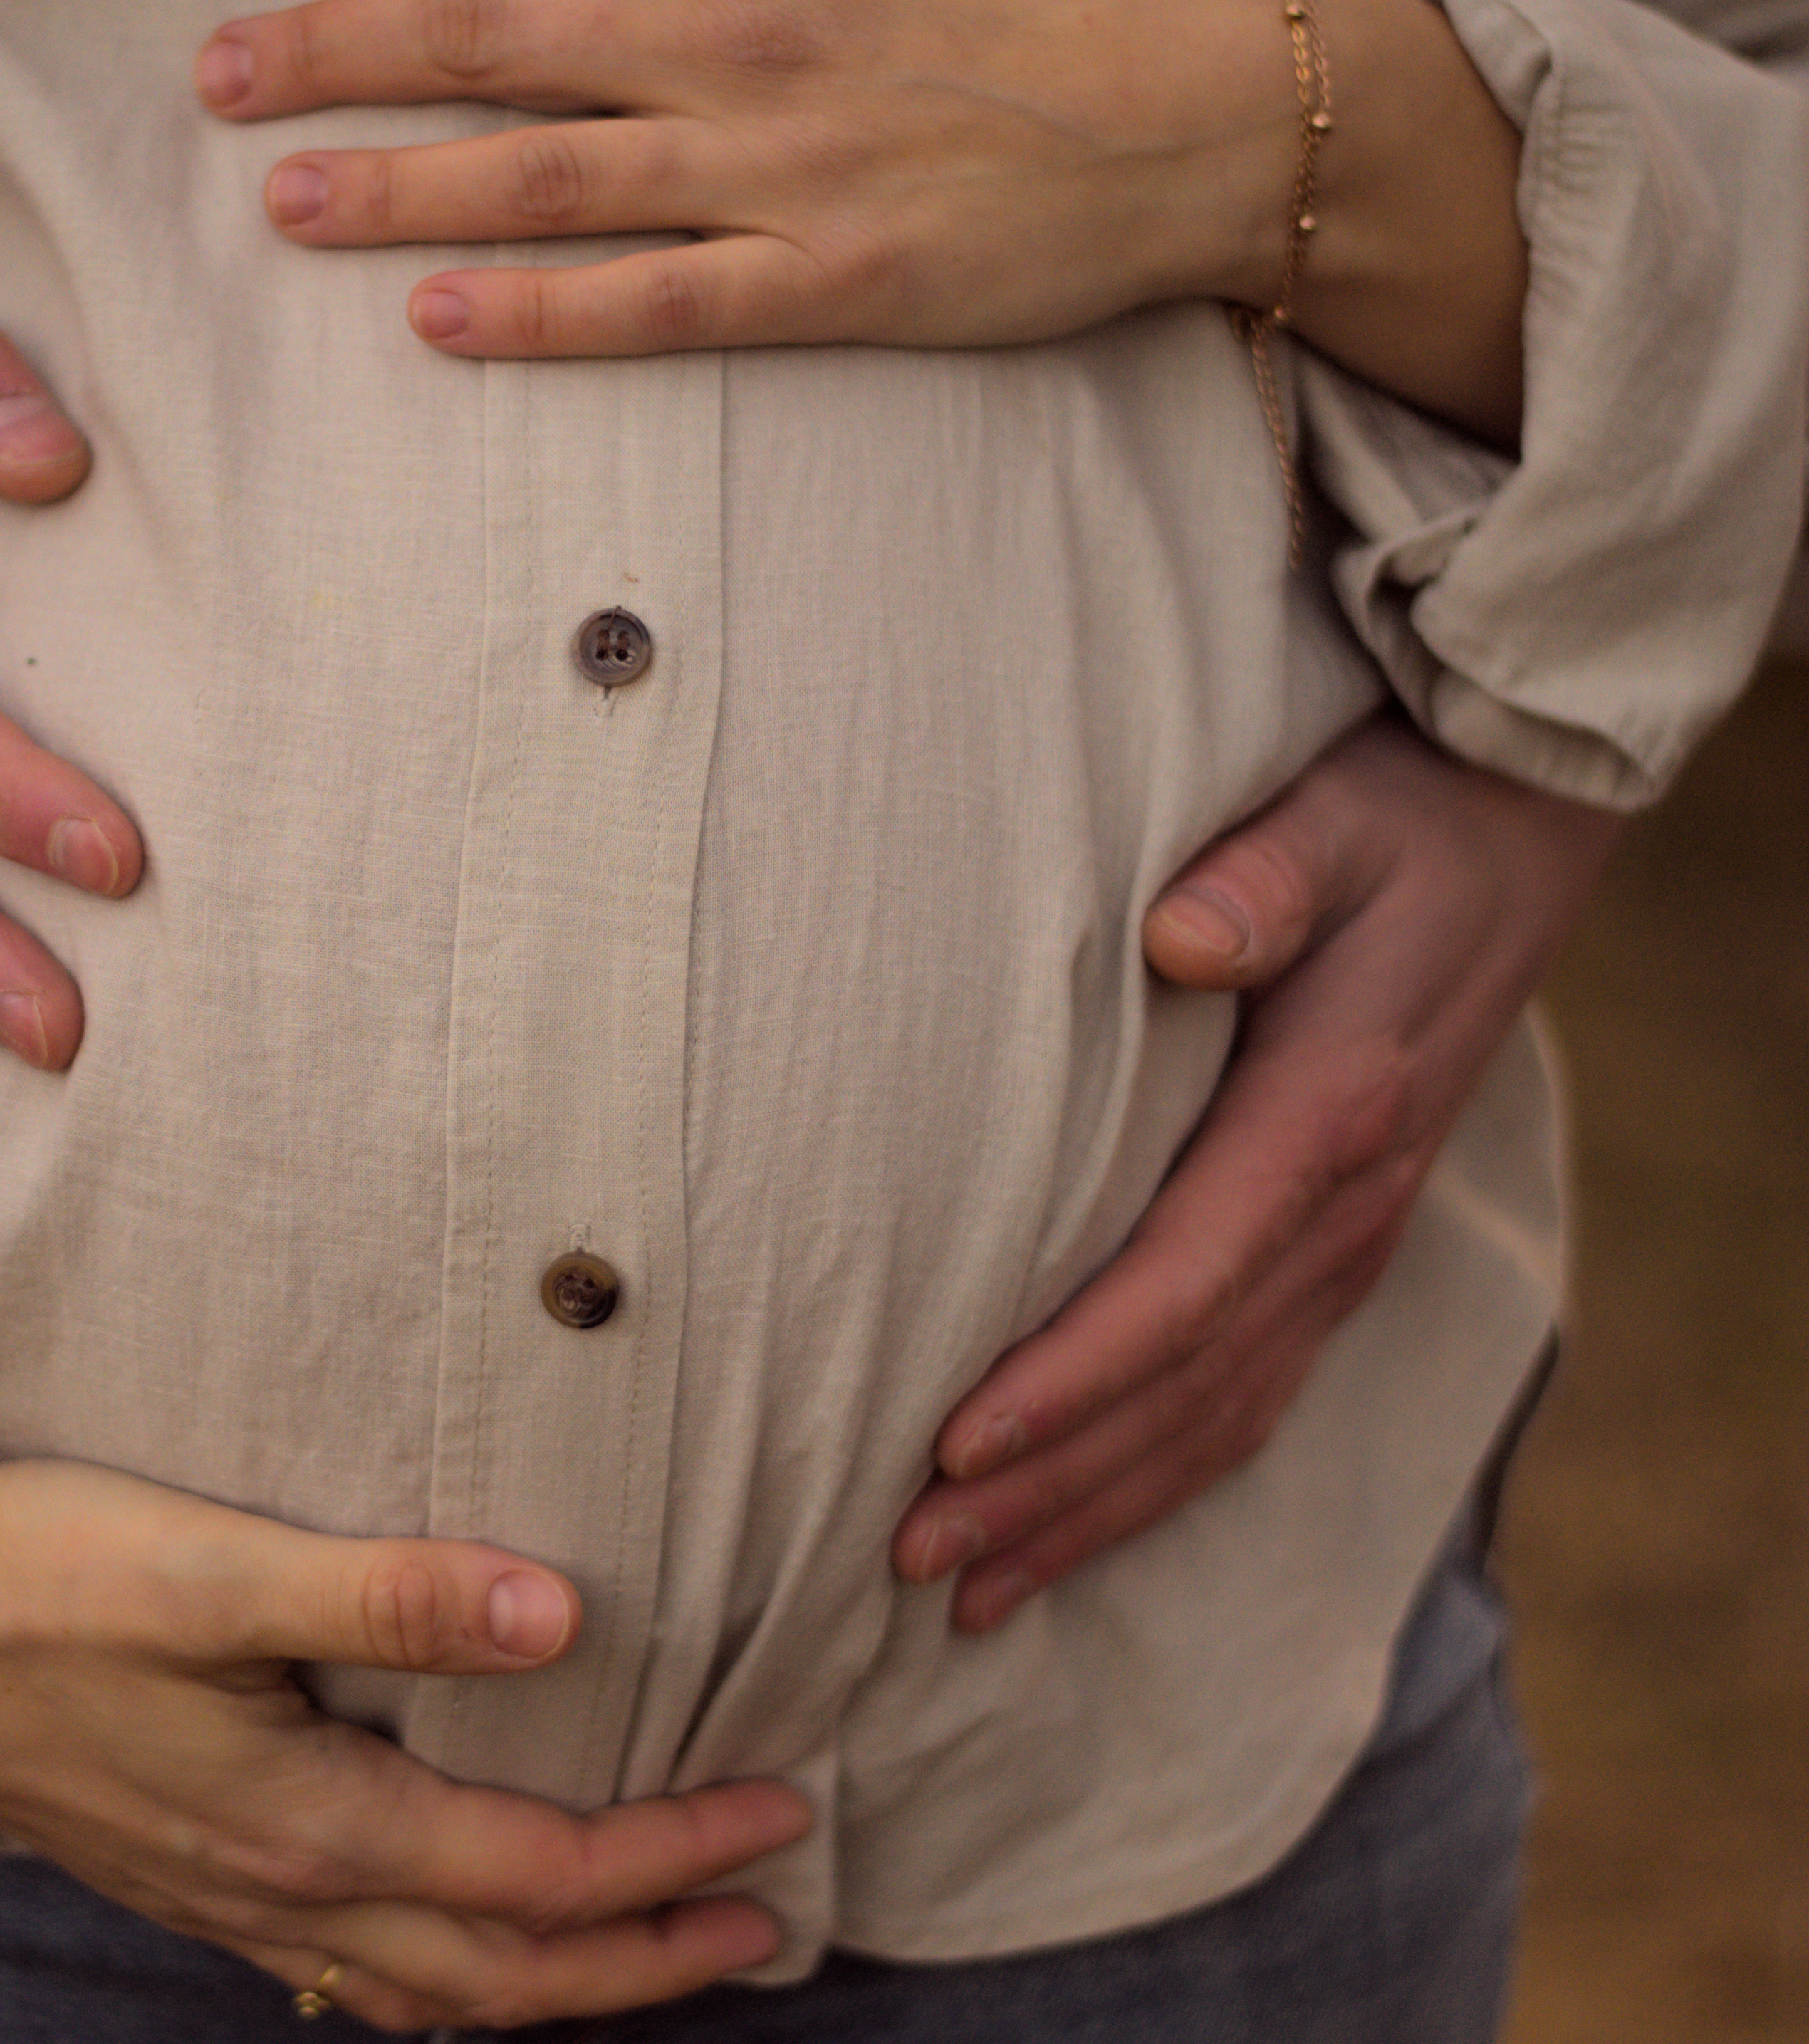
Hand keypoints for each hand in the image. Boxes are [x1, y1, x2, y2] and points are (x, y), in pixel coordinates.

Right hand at [0, 1259, 809, 2033]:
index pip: (538, 1875)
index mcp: (308, 1821)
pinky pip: (348, 1972)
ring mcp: (226, 1899)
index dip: (670, 1857)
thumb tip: (565, 1617)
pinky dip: (440, 1978)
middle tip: (765, 1927)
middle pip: (502, 1973)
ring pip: (428, 1991)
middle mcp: (278, 1888)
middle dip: (645, 1960)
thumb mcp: (217, 1569)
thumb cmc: (41, 1574)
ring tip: (647, 1950)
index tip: (780, 1816)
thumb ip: (390, 1594)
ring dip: (553, 1983)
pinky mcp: (188, 1871)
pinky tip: (451, 1943)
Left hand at [199, 0, 1526, 440]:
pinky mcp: (827, 282)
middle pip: (495, 36)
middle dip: (337, 51)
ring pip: (548, 174)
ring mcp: (779, 167)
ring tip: (280, 203)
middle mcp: (738, 40)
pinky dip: (545, 314)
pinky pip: (660, 303)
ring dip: (401, 187)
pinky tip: (438, 324)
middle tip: (214, 79)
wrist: (1200, 105)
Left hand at [893, 717, 1619, 1629]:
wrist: (1504, 844)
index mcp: (1327, 1120)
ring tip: (964, 1591)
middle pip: (1181, 1390)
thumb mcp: (1331, 824)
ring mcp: (1343, 1252)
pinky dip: (1153, 1486)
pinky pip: (1242, 1404)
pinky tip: (1072, 1537)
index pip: (1183, 1284)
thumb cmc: (1387, 826)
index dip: (1070, 1377)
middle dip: (1047, 1485)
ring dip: (1087, 1513)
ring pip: (1210, 1424)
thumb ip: (1263, 881)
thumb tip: (1181, 940)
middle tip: (911, 1553)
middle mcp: (1340, 1216)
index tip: (955, 1441)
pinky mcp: (1329, 1259)